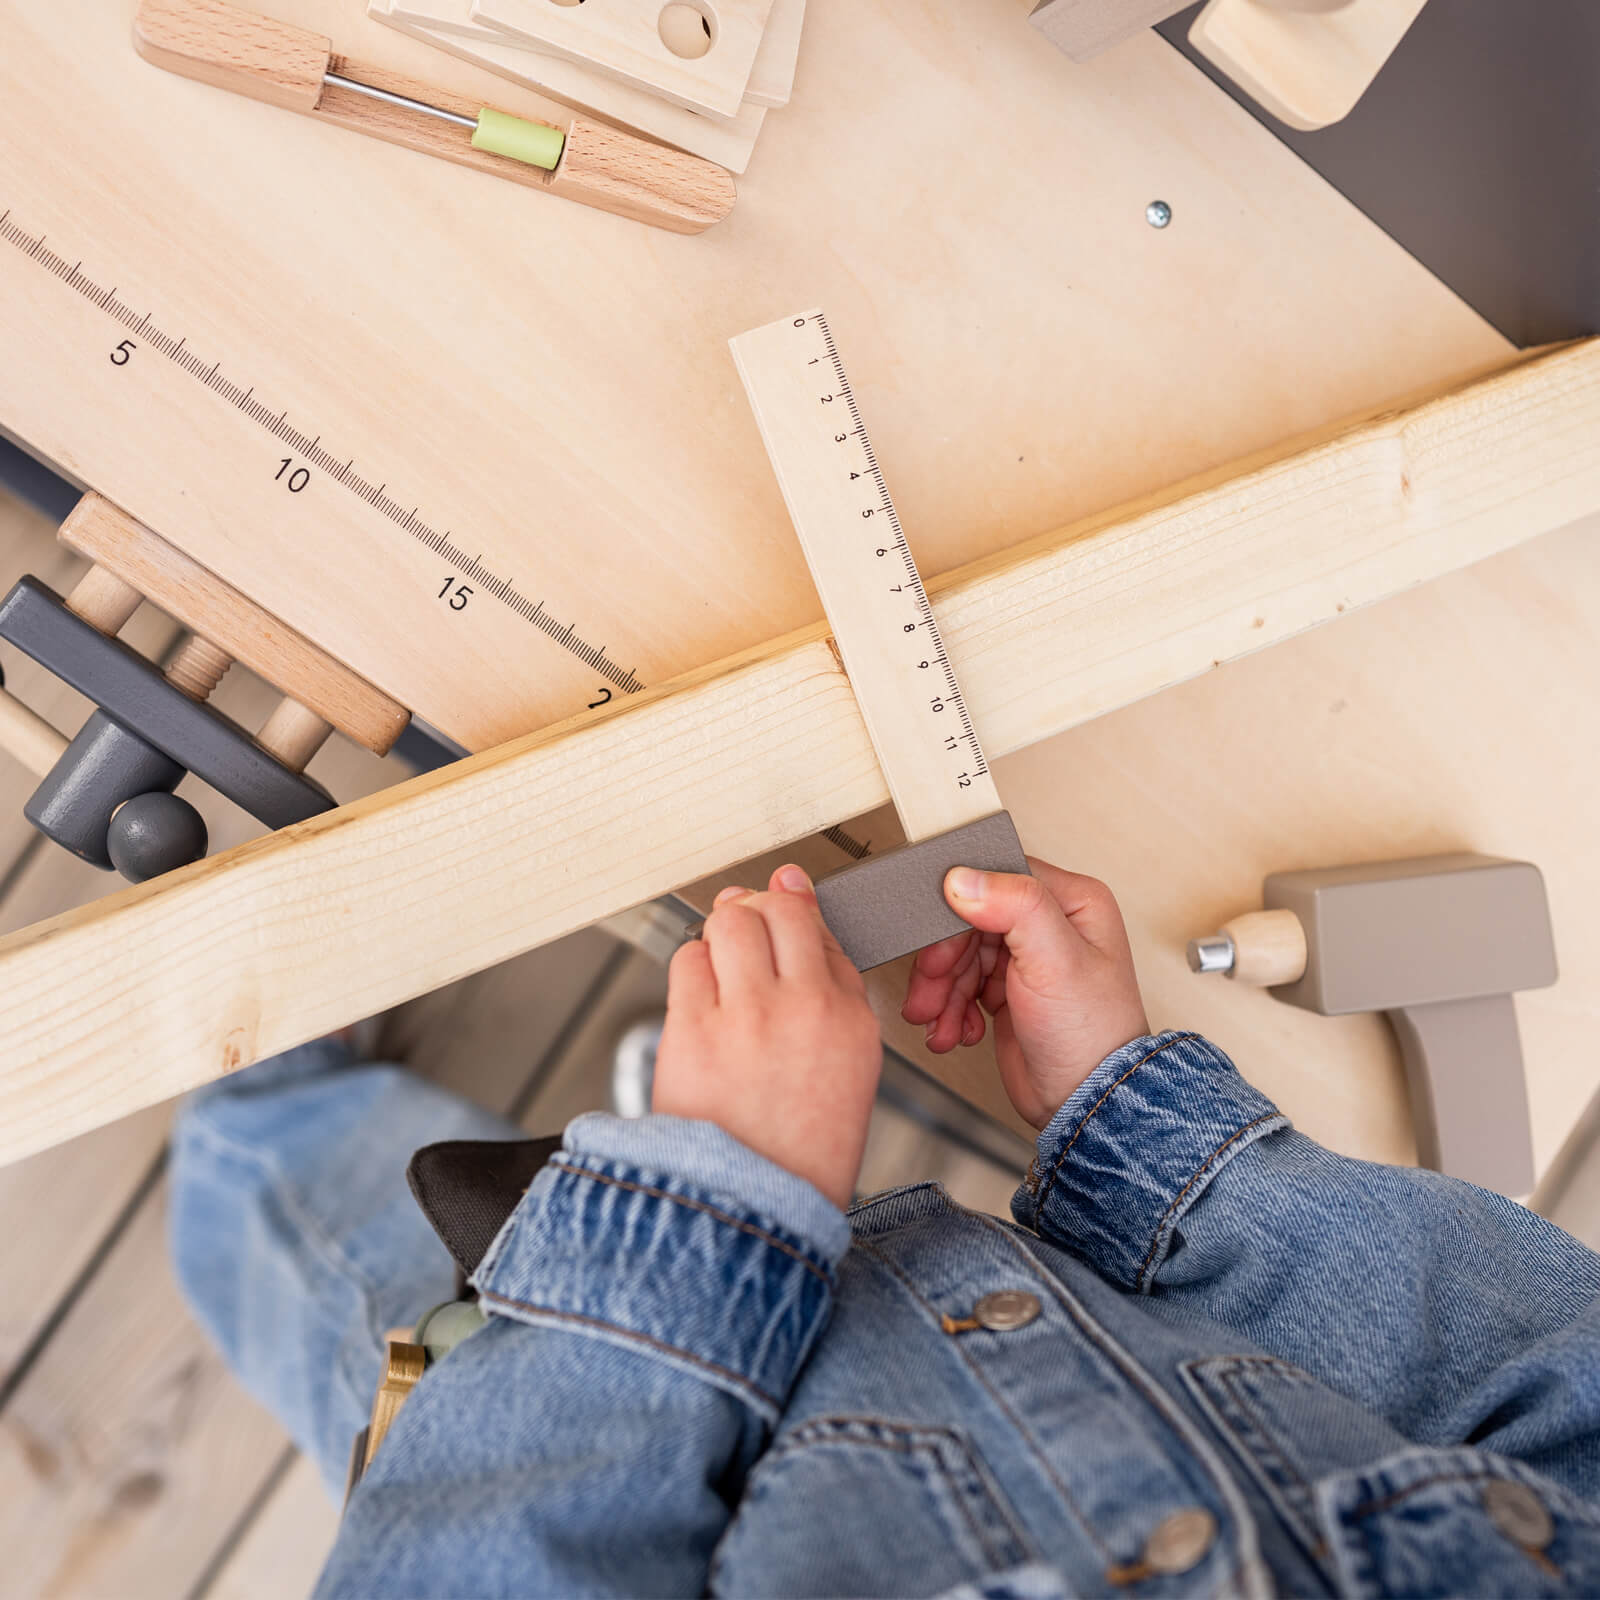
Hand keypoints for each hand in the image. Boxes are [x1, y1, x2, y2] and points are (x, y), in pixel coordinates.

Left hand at [654, 864, 881, 1209]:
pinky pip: (687, 958)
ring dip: (722, 932)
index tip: (785, 914)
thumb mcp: (850, 1077)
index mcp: (852, 1021)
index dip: (797, 919)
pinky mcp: (693, 1027)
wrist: (753, 1212)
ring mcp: (748, 1014)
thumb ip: (834, 1003)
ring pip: (731, 920)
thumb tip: (806, 937)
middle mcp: (805, 1007)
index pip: (825, 933)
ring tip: (721, 962)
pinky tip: (699, 995)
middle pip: (779, 908)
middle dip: (760, 911)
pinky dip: (690, 965)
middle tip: (749, 931)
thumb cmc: (797, 1157)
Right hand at [901, 859, 1147, 1130]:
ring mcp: (1027, 958)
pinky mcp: (1007, 990)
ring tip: (935, 1019)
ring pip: (959, 955)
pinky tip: (954, 1030)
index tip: (938, 939)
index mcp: (1072, 901)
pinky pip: (961, 985)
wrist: (1084, 1105)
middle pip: (969, 921)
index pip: (997, 880)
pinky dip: (949, 1008)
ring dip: (941, 990)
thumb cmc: (1090, 1035)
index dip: (960, 909)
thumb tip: (963, 877)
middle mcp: (1050, 924)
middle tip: (927, 989)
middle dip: (943, 961)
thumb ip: (1015, 905)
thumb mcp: (1056, 959)